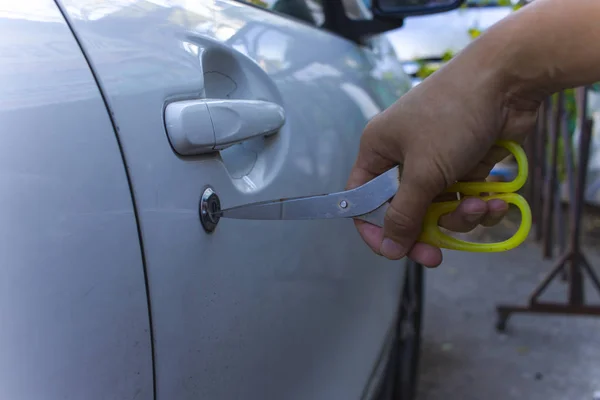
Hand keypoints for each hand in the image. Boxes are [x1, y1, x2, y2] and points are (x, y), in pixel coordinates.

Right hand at [346, 57, 538, 267]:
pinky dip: (481, 206)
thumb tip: (389, 249)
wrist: (508, 79)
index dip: (375, 229)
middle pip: (404, 211)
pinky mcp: (467, 165)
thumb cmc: (452, 117)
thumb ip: (404, 214)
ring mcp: (437, 162)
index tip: (393, 251)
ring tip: (479, 206)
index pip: (364, 200)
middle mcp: (404, 158)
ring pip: (439, 209)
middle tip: (434, 257)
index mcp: (379, 151)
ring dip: (460, 216)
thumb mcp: (423, 170)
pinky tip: (497, 202)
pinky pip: (466, 200)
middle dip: (424, 231)